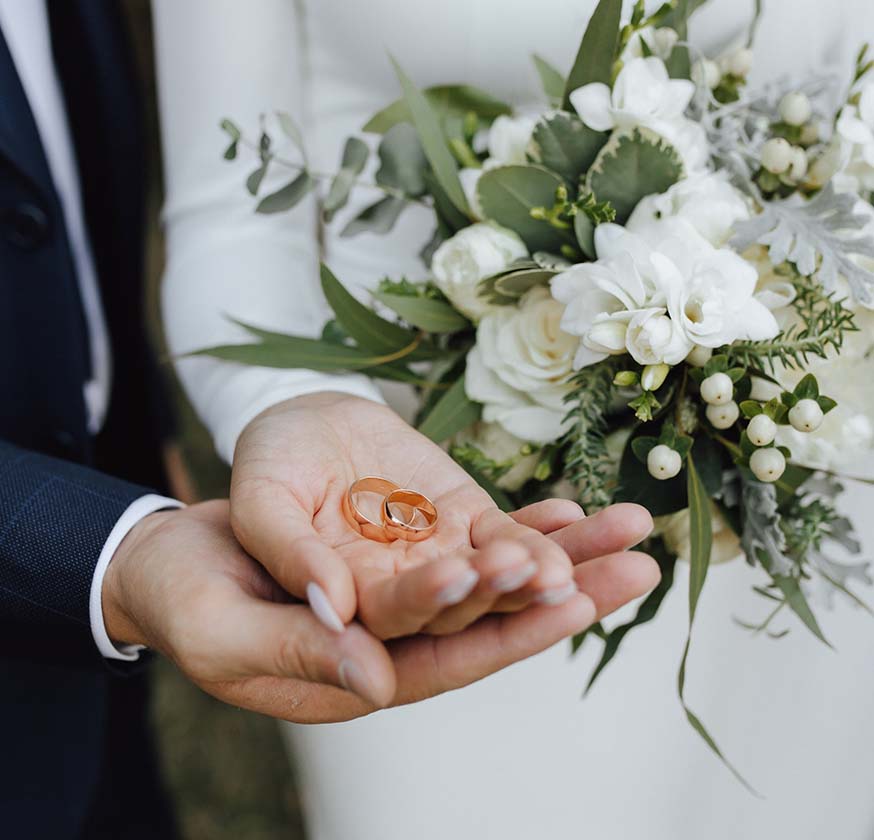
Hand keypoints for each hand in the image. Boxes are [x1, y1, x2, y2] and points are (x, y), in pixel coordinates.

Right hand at [102, 499, 656, 722]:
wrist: (182, 551)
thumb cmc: (192, 601)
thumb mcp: (230, 632)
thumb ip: (301, 651)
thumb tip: (376, 681)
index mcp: (362, 670)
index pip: (446, 657)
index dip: (504, 631)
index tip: (563, 596)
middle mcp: (401, 632)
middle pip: (495, 616)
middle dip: (566, 590)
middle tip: (638, 567)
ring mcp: (410, 580)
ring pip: (500, 571)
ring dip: (568, 550)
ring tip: (634, 525)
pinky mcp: (408, 541)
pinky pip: (475, 533)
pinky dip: (525, 520)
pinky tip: (573, 506)